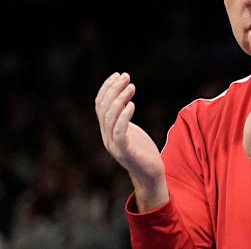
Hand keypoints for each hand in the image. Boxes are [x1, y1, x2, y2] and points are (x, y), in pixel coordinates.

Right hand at [95, 72, 168, 211]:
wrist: (150, 175)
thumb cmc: (142, 151)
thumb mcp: (131, 130)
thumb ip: (123, 117)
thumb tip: (123, 95)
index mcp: (106, 130)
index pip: (99, 105)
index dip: (106, 88)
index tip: (117, 74)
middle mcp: (106, 136)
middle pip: (103, 108)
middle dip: (113, 89)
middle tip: (126, 76)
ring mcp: (113, 145)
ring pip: (110, 117)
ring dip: (120, 99)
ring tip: (131, 86)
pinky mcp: (124, 152)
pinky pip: (119, 132)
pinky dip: (124, 117)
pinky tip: (132, 105)